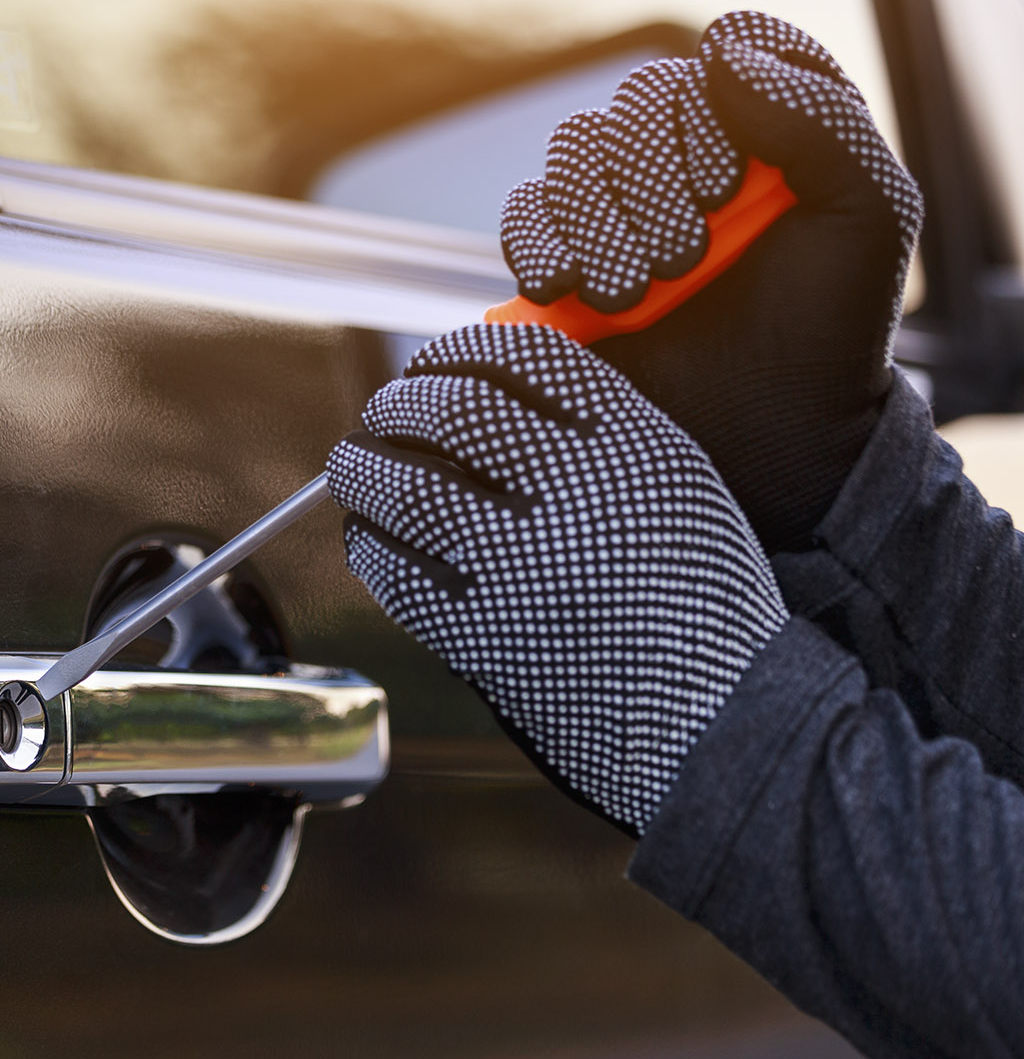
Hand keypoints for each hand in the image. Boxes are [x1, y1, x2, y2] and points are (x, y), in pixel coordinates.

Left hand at [329, 322, 787, 832]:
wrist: (718, 720)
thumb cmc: (694, 594)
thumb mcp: (672, 481)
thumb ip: (590, 422)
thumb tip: (479, 379)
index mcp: (631, 447)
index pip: (521, 360)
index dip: (459, 352)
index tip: (436, 365)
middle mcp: (573, 499)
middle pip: (448, 413)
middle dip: (398, 403)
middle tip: (383, 412)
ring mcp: (522, 570)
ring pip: (403, 489)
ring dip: (360, 467)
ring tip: (354, 465)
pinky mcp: (481, 640)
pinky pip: (393, 572)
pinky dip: (367, 543)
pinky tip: (371, 536)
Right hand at [500, 12, 921, 550]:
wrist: (763, 439)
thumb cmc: (826, 330)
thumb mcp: (866, 217)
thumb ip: (820, 118)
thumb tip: (718, 49)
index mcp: (772, 126)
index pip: (725, 54)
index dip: (714, 112)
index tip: (730, 188)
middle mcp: (690, 153)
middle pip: (635, 103)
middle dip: (653, 182)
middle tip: (686, 259)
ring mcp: (619, 204)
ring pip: (573, 151)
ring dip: (601, 220)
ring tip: (639, 291)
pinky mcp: (560, 257)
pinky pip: (524, 214)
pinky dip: (542, 246)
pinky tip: (579, 292)